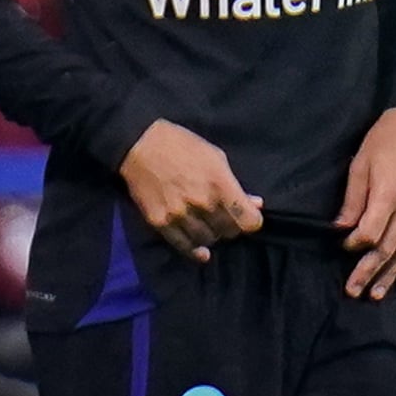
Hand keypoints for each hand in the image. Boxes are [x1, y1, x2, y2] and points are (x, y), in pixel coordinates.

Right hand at [118, 120, 260, 261]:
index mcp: (220, 184)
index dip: (251, 221)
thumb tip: (255, 203)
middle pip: (229, 232)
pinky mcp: (160, 222)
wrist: (140, 146)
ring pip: (208, 240)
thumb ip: (235, 184)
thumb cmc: (183, 146)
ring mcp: (180, 215)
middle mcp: (202, 203)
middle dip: (231, 227)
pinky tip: (200, 250)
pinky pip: (183, 245)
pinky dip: (194, 250)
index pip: (249, 221)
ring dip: (212, 235)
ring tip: (209, 226)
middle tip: (224, 219)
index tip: (247, 217)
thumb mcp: (216, 157)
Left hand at [339, 106, 395, 298]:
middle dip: (368, 271)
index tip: (342, 246)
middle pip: (388, 248)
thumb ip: (353, 198)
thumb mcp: (361, 163)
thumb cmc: (385, 141)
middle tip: (353, 291)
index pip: (370, 232)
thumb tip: (342, 228)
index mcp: (389, 195)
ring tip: (377, 294)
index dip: (354, 244)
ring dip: (391, 275)